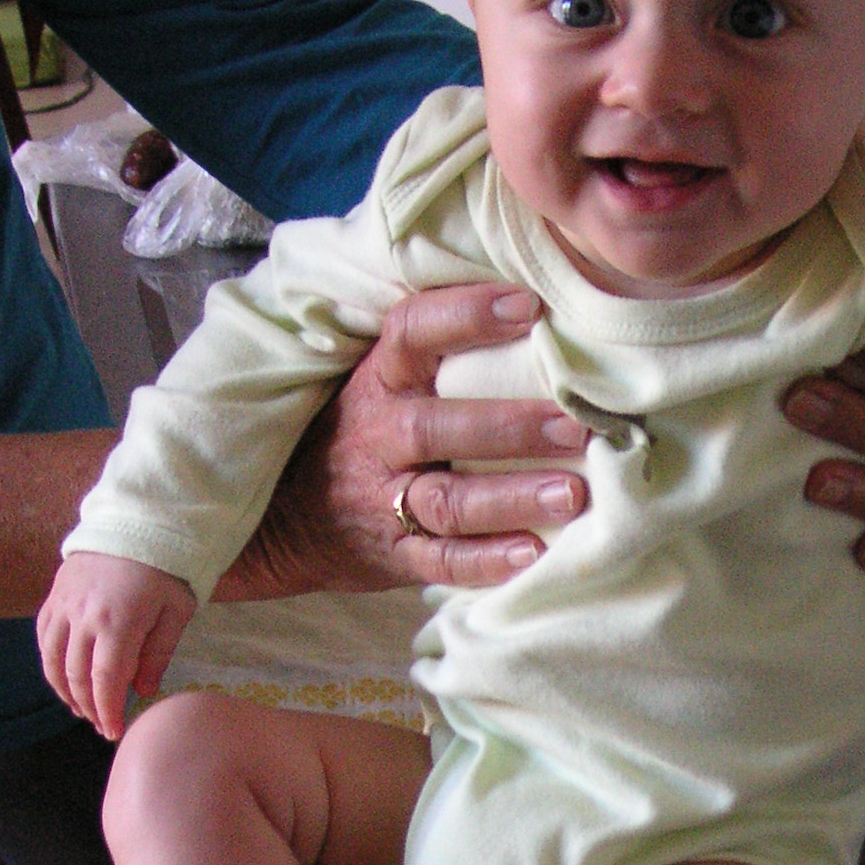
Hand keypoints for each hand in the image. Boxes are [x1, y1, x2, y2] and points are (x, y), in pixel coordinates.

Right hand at [38, 551, 195, 739]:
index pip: (105, 681)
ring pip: (53, 660)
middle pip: (76, 676)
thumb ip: (157, 654)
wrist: (137, 522)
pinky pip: (44, 637)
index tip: (113, 732)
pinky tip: (64, 676)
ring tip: (81, 708)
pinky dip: (50, 662)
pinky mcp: (54, 595)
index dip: (107, 711)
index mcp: (118, 623)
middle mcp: (83, 617)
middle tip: (102, 724)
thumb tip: (141, 690)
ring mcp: (64, 605)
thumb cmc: (166, 568)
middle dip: (88, 707)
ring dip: (64, 690)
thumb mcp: (176, 611)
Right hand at [216, 285, 590, 600]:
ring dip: (512, 497)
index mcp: (379, 382)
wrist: (289, 521)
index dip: (465, 315)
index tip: (528, 307)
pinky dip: (486, 562)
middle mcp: (379, 437)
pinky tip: (533, 554)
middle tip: (576, 425)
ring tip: (572, 493)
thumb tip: (537, 302)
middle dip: (509, 427)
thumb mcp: (381, 381)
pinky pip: (442, 561)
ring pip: (448, 500)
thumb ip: (437, 351)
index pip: (411, 333)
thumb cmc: (364, 435)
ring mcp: (385, 500)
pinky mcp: (397, 556)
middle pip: (438, 426)